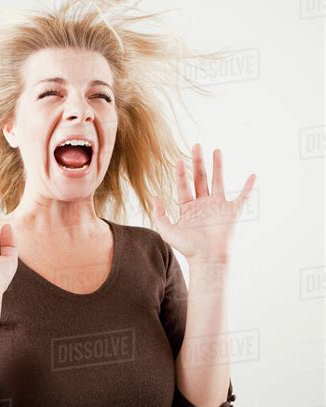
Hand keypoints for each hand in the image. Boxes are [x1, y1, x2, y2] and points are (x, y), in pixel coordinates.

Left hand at [150, 144, 255, 265]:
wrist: (207, 260)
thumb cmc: (188, 248)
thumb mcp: (167, 230)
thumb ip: (159, 214)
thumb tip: (154, 197)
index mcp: (188, 207)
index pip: (183, 185)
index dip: (180, 173)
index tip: (178, 160)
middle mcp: (203, 204)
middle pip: (200, 178)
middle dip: (198, 162)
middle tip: (196, 146)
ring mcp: (217, 206)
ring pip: (217, 181)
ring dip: (217, 166)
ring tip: (216, 150)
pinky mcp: (231, 212)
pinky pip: (241, 197)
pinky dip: (248, 187)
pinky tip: (252, 175)